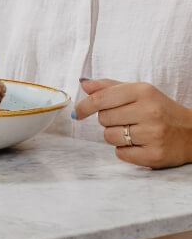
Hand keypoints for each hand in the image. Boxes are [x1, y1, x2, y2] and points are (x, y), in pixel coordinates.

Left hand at [74, 78, 191, 168]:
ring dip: (116, 136)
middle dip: (108, 120)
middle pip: (103, 119)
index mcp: (143, 92)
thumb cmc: (160, 110)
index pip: (101, 99)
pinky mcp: (154, 155)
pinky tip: (139, 144)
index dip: (84, 106)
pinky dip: (125, 150)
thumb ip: (110, 87)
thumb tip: (84, 84)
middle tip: (125, 119)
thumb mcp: (139, 92)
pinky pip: (120, 154)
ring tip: (134, 132)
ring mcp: (153, 134)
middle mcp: (149, 111)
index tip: (78, 112)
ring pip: (109, 137)